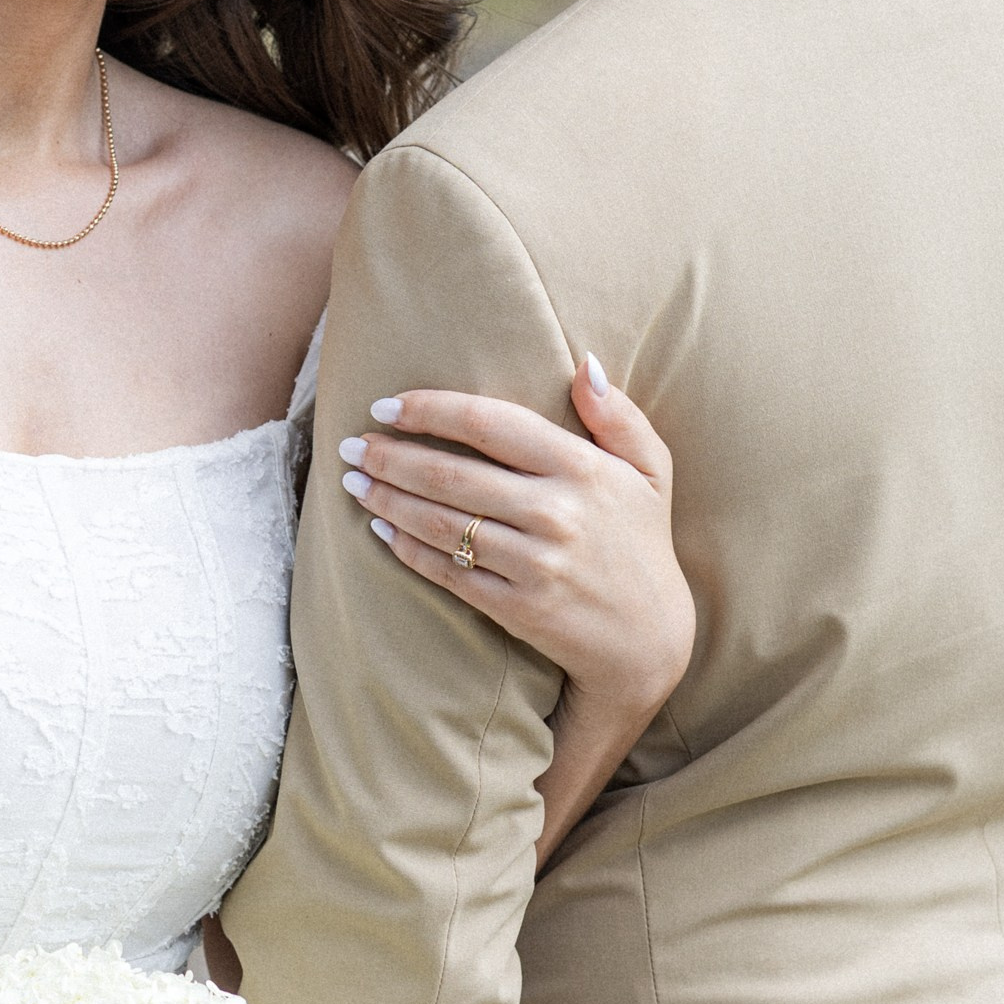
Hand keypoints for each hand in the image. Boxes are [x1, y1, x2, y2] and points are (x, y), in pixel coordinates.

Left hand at [337, 356, 693, 729]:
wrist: (649, 639)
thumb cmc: (641, 541)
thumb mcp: (651, 471)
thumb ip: (618, 415)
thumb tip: (583, 364)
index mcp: (582, 469)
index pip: (490, 424)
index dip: (431, 410)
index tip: (387, 405)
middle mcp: (556, 513)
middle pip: (451, 475)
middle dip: (390, 456)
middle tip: (351, 445)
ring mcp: (534, 564)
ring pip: (440, 523)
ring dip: (386, 499)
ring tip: (352, 481)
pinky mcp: (516, 608)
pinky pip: (447, 572)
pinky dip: (406, 549)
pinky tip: (378, 529)